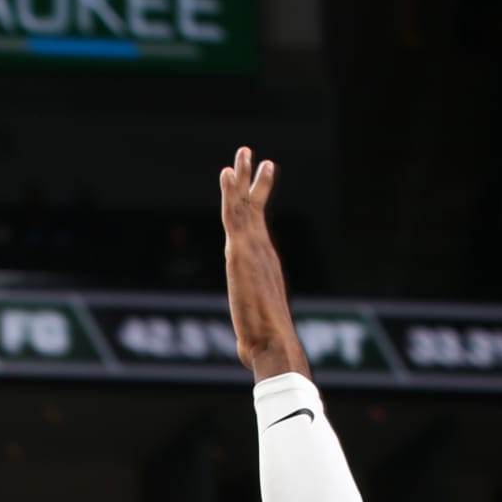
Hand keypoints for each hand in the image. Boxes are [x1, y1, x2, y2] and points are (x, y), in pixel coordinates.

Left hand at [220, 146, 308, 379]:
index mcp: (265, 265)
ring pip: (246, 205)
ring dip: (243, 176)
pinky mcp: (241, 253)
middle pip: (255, 209)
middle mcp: (262, 251)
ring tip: (242, 153)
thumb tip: (252, 348)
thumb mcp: (258, 329)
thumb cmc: (269, 345)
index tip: (257, 184)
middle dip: (254, 181)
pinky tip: (226, 174)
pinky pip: (235, 215)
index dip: (255, 204)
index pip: (257, 228)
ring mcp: (253, 249)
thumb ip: (254, 328)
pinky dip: (231, 193)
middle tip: (252, 157)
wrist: (274, 343)